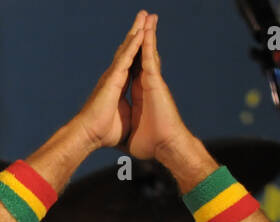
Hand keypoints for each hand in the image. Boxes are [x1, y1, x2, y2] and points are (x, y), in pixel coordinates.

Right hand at [72, 11, 147, 149]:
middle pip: (129, 50)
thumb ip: (129, 111)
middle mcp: (115, 77)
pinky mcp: (113, 78)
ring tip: (144, 16)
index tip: (146, 36)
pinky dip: (134, 44)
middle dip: (138, 32)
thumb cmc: (104, 133)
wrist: (88, 136)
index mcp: (119, 86)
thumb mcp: (124, 119)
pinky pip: (126, 57)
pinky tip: (141, 32)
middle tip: (145, 16)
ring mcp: (113, 76)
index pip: (132, 63)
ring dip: (137, 31)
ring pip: (128, 48)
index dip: (139, 49)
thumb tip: (134, 117)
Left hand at [126, 13, 193, 161]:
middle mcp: (146, 84)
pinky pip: (150, 58)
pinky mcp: (155, 82)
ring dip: (147, 33)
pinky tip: (146, 29)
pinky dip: (148, 43)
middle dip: (141, 37)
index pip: (133, 68)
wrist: (163, 147)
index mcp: (139, 93)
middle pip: (141, 55)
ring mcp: (151, 81)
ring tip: (147, 16)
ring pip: (148, 52)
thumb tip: (116, 138)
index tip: (129, 42)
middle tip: (143, 18)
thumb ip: (124, 129)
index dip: (131, 54)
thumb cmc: (149, 144)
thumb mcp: (129, 134)